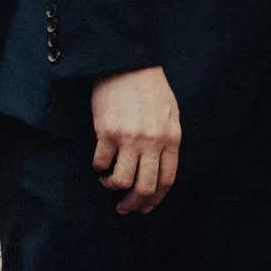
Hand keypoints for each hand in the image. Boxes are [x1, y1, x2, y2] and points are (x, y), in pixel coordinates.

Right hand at [90, 65, 180, 214]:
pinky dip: (99, 168)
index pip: (166, 180)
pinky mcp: (107, 133)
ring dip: (113, 187)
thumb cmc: (150, 87)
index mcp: (171, 138)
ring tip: (108, 182)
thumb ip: (168, 140)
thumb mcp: (171, 113)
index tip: (145, 207)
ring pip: (122, 181)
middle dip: (134, 203)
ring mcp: (129, 139)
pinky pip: (101, 163)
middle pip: (145, 187)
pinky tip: (99, 164)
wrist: (128, 63)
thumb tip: (158, 167)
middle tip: (124, 208)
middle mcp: (152, 142)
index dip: (155, 199)